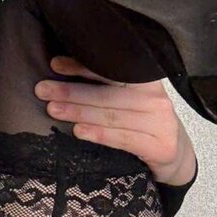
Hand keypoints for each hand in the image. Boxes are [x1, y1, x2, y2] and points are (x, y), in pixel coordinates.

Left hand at [35, 55, 196, 186]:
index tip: (54, 64)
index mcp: (146, 80)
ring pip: (111, 115)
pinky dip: (99, 134)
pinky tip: (78, 131)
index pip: (111, 70)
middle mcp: (156, 99)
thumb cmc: (141, 119)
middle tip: (43, 90)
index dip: (81, 66)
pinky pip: (123, 138)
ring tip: (53, 109)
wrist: (174, 152)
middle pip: (107, 93)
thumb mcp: (128, 97)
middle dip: (71, 91)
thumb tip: (60, 66)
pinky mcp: (160, 147)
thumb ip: (104, 83)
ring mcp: (160, 123)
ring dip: (79, 111)